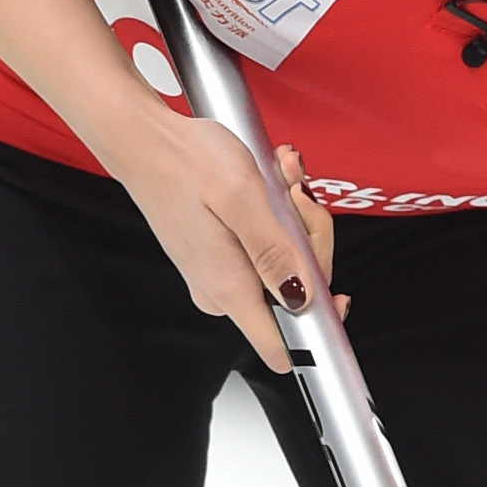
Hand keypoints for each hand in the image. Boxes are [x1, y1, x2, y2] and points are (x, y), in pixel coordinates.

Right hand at [90, 106, 328, 372]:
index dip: (319, 328)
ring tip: (281, 180)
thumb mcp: (241, 198)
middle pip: (298, 292)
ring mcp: (222, 274)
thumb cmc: (186, 161)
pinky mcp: (221, 257)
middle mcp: (224, 290)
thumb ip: (274, 252)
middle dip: (310, 241)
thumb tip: (300, 298)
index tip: (340, 298)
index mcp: (229, 286)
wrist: (145, 139)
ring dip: (296, 218)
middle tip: (298, 196)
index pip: (281, 346)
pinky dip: (279, 215)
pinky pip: (268, 247)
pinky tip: (272, 184)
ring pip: (287, 264)